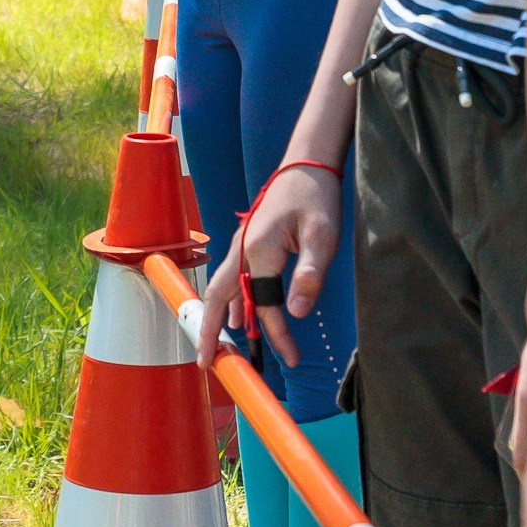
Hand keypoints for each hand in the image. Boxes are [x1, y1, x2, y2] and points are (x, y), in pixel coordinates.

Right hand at [196, 163, 343, 368]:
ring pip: (220, 288)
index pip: (263, 303)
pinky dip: (228, 301)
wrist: (306, 165)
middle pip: (217, 297)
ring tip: (215, 345)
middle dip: (208, 330)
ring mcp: (240, 245)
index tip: (292, 358)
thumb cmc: (316, 198)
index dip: (277, 334)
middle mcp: (241, 248)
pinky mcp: (247, 243)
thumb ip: (309, 274)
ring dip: (216, 316)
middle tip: (204, 361)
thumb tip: (297, 313)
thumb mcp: (322, 235)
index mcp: (258, 249)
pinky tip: (236, 315)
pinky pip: (230, 278)